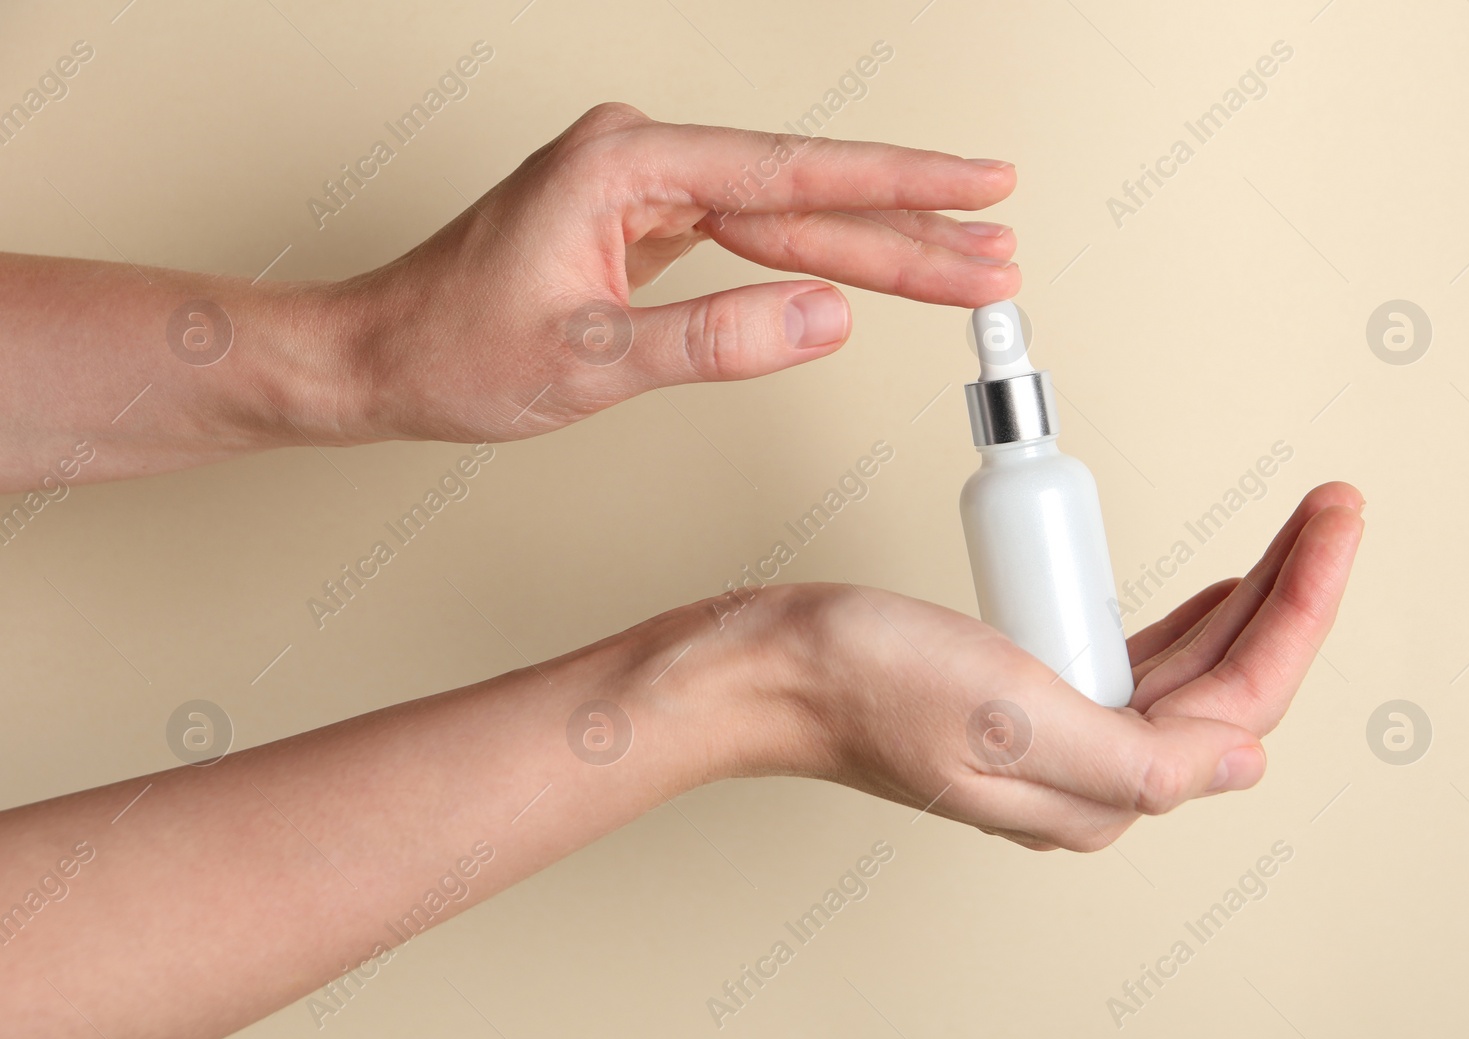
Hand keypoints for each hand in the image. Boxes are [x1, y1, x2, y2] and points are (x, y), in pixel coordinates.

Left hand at [337, 103, 1020, 443]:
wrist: (381, 358)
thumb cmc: (454, 351)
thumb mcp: (591, 362)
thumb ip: (716, 339)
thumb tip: (826, 318)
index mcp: (625, 164)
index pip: (794, 174)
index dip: (900, 186)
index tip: (981, 190)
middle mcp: (640, 158)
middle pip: (805, 193)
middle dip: (909, 228)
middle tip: (998, 256)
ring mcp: (642, 188)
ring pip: (785, 215)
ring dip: (874, 246)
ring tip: (961, 269)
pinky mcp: (642, 223)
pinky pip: (751, 236)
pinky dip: (814, 259)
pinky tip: (867, 268)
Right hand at [742, 482, 1362, 850]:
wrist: (768, 666)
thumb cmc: (863, 681)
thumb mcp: (1009, 713)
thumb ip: (1136, 756)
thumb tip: (1243, 762)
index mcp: (1097, 789)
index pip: (1239, 703)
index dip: (1301, 610)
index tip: (1332, 524)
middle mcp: (1088, 772)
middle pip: (1228, 684)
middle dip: (1290, 596)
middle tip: (1329, 511)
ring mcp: (1060, 732)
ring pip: (1191, 672)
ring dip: (1249, 602)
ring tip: (1292, 536)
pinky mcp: (1030, 694)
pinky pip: (1138, 660)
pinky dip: (1186, 617)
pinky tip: (1208, 592)